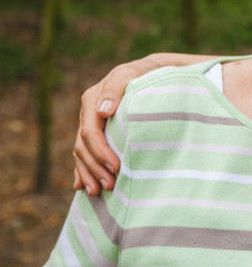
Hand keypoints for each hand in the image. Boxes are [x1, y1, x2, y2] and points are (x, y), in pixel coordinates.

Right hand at [72, 53, 209, 194]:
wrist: (155, 74)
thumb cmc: (146, 74)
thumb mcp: (133, 74)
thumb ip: (117, 88)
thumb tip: (103, 111)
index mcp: (93, 100)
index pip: (91, 132)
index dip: (101, 152)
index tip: (116, 167)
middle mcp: (89, 114)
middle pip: (84, 147)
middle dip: (95, 168)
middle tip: (110, 185)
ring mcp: (92, 125)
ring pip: (82, 154)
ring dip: (88, 173)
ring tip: (97, 192)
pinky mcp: (99, 134)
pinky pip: (84, 155)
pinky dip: (83, 171)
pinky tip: (82, 186)